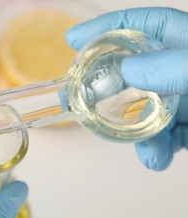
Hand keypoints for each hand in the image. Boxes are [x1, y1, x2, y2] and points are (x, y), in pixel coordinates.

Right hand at [65, 7, 187, 170]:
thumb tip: (127, 69)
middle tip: (78, 100)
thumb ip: (171, 67)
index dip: (105, 28)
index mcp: (186, 43)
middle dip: (108, 89)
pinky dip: (158, 150)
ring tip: (147, 149)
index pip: (140, 25)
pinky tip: (157, 160)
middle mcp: (180, 68)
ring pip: (148, 110)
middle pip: (135, 71)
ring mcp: (185, 98)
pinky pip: (165, 136)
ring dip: (139, 133)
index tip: (73, 40)